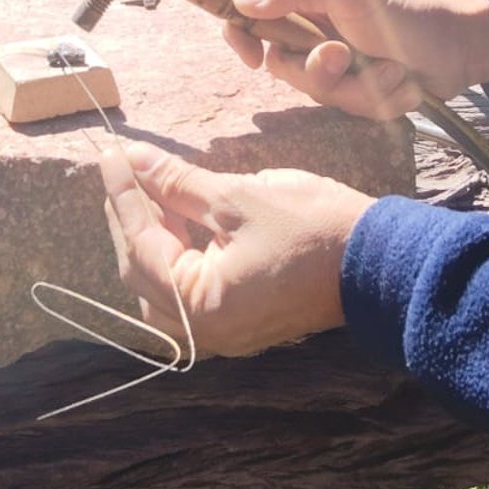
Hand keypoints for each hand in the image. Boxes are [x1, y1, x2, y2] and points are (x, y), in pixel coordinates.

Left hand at [100, 139, 371, 357]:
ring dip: (151, 235)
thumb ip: (178, 184)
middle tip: (124, 167)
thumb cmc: (312, 228)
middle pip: (141, 271)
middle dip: (131, 216)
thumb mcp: (238, 198)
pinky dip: (176, 252)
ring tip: (150, 186)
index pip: (141, 244)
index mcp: (199, 309)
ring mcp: (221, 332)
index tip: (111, 155)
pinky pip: (188, 289)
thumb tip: (134, 160)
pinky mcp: (237, 321)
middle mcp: (203, 333)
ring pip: (161, 283)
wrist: (376, 262)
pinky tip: (178, 215)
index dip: (124, 194)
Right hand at [225, 0, 488, 119]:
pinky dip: (379, 96)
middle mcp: (315, 19)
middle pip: (280, 60)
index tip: (252, 55)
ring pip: (315, 88)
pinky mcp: (360, 84)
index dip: (242, 31)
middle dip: (315, 69)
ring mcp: (338, 55)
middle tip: (343, 57)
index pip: (249, 5)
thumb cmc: (409, 6)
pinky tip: (403, 82)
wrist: (468, 43)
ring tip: (391, 70)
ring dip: (357, 85)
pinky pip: (349, 104)